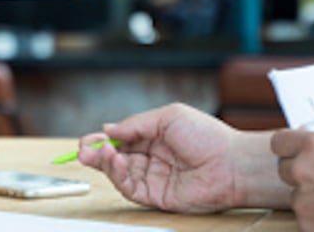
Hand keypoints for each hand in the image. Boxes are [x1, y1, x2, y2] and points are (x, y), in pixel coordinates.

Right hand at [76, 103, 243, 212]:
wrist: (231, 164)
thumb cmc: (208, 136)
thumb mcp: (168, 117)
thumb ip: (135, 124)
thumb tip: (108, 129)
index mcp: (154, 138)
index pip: (121, 140)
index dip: (103, 139)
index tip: (89, 138)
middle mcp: (152, 158)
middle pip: (115, 158)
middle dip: (96, 154)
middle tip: (82, 150)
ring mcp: (153, 178)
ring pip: (119, 173)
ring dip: (106, 163)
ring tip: (101, 153)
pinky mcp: (156, 196)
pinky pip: (130, 188)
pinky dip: (118, 176)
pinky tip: (117, 162)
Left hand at [272, 129, 313, 231]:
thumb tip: (311, 148)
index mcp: (313, 147)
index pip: (279, 142)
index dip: (288, 146)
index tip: (294, 150)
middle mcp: (303, 172)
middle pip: (285, 170)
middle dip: (301, 173)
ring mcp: (305, 203)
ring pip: (297, 197)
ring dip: (311, 198)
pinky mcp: (309, 227)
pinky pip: (307, 219)